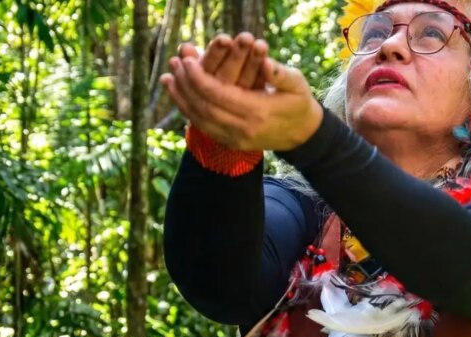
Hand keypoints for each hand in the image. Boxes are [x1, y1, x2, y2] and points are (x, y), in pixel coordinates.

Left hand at [160, 43, 322, 151]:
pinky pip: (203, 127)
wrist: (302, 134)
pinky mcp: (230, 143)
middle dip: (185, 85)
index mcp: (258, 112)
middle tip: (175, 64)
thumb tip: (265, 63)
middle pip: (203, 107)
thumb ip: (280, 74)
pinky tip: (179, 96)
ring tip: (169, 78)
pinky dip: (187, 111)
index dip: (198, 78)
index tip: (187, 60)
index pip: (218, 95)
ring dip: (181, 99)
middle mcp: (243, 129)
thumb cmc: (298, 102)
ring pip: (199, 120)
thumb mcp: (297, 84)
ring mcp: (235, 139)